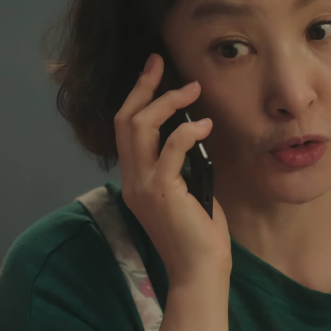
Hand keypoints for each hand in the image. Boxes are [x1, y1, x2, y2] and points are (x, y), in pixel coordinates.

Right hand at [114, 53, 230, 287]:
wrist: (200, 268)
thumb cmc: (199, 231)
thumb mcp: (187, 189)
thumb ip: (181, 163)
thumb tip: (193, 131)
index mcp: (135, 178)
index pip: (126, 127)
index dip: (137, 95)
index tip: (152, 70)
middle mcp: (132, 179)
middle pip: (125, 119)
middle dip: (144, 86)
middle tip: (160, 63)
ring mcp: (143, 185)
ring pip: (140, 127)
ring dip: (167, 102)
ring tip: (192, 90)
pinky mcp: (162, 191)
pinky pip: (170, 148)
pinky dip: (187, 131)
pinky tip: (204, 126)